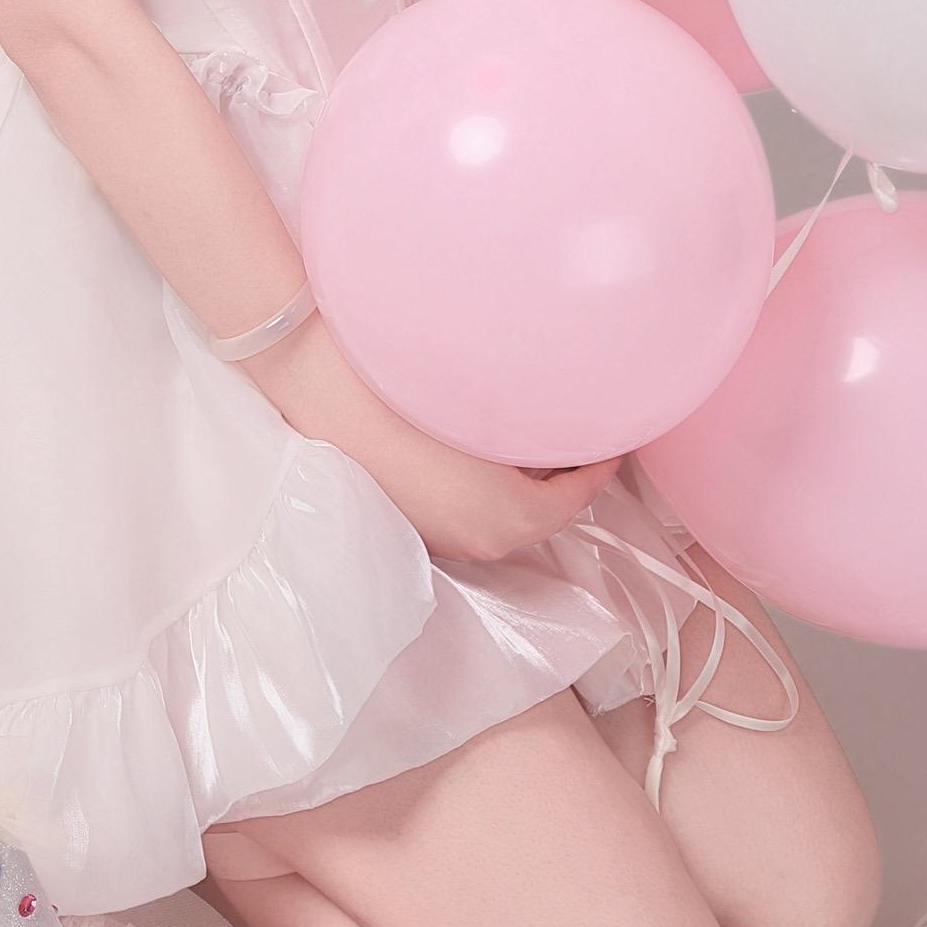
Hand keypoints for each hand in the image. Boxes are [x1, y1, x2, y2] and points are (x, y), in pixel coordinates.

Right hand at [241, 314, 623, 563]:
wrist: (314, 383)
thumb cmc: (402, 389)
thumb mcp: (484, 405)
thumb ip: (536, 420)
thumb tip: (568, 410)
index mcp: (511, 519)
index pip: (580, 496)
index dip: (601, 460)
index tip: (612, 428)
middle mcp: (481, 542)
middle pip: (543, 510)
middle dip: (562, 471)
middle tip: (574, 426)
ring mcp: (440, 538)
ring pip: (503, 512)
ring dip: (523, 479)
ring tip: (529, 429)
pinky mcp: (408, 522)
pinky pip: (467, 509)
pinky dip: (486, 484)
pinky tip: (477, 440)